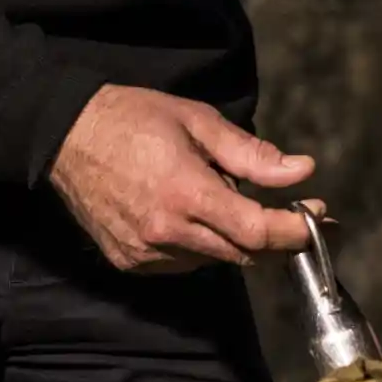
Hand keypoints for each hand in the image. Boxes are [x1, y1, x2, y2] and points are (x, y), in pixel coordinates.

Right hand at [52, 85, 318, 272]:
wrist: (64, 136)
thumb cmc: (134, 119)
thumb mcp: (197, 122)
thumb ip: (251, 153)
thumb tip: (302, 171)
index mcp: (186, 193)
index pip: (255, 232)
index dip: (293, 232)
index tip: (318, 218)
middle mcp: (166, 232)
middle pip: (242, 254)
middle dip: (276, 238)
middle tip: (300, 214)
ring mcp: (145, 253)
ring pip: (213, 260)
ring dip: (234, 239)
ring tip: (224, 197)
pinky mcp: (129, 262)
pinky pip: (183, 262)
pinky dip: (200, 244)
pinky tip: (192, 214)